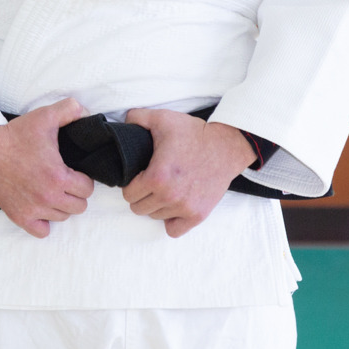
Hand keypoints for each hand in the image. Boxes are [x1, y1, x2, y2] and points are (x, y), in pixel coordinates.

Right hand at [0, 98, 95, 237]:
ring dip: (60, 205)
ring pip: (62, 217)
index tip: (74, 171)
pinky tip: (41, 207)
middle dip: (75, 193)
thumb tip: (86, 112)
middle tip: (65, 181)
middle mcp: (48, 197)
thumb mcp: (45, 117)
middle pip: (78, 207)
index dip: (83, 178)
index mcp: (58, 176)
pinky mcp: (19, 216)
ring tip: (51, 190)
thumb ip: (70, 110)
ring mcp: (33, 209)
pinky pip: (42, 231)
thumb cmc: (15, 135)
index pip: (87, 189)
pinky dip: (44, 222)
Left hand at [121, 111, 255, 237]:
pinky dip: (171, 221)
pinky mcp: (199, 215)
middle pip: (139, 208)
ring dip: (156, 205)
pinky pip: (174, 230)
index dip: (130, 184)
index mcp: (157, 176)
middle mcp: (170, 196)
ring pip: (155, 217)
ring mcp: (185, 207)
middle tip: (151, 182)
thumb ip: (137, 118)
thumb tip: (122, 123)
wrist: (226, 146)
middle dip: (141, 195)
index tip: (140, 175)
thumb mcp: (162, 118)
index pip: (128, 194)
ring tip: (165, 189)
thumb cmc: (194, 133)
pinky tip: (173, 206)